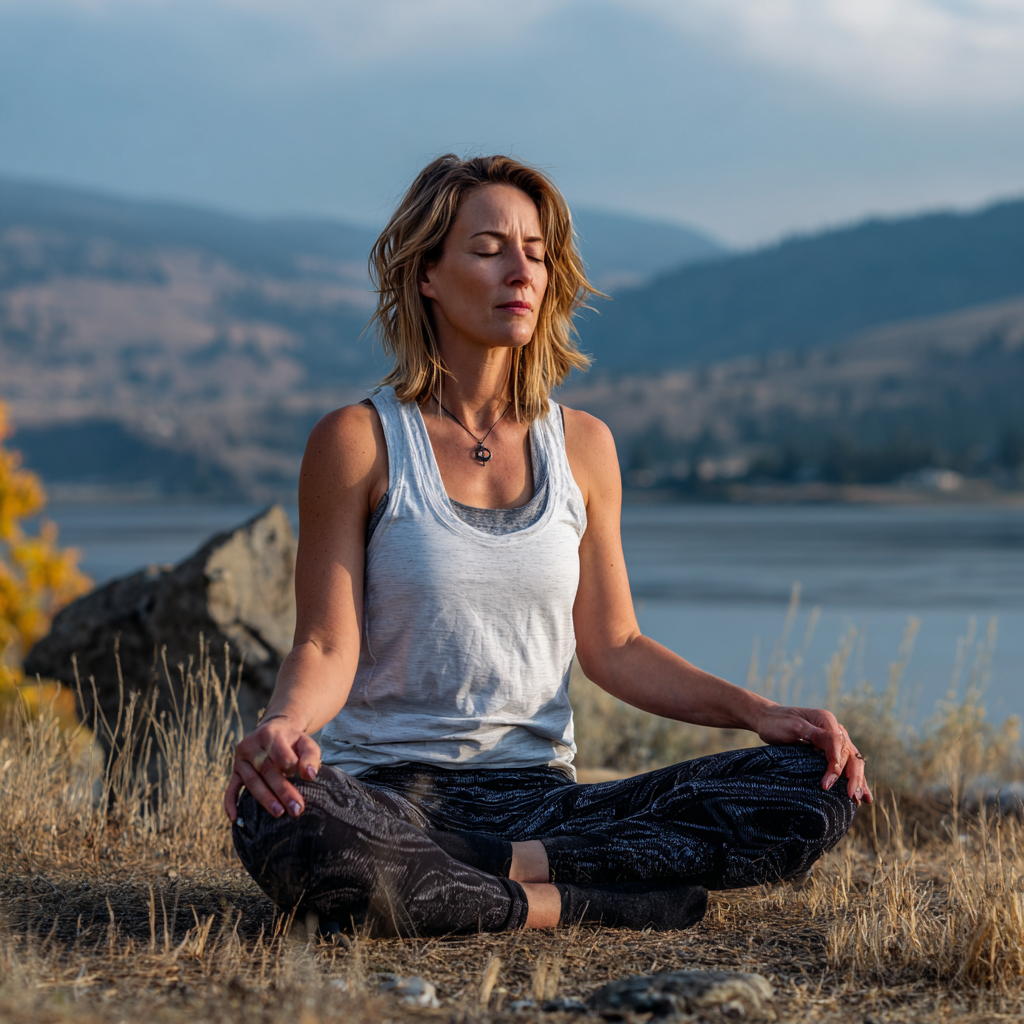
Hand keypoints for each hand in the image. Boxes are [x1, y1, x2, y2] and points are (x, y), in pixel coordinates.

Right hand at [223, 715, 321, 821]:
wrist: (273, 730)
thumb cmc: (292, 741)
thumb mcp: (305, 742)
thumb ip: (310, 756)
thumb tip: (310, 775)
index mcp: (270, 734)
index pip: (279, 752)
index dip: (291, 765)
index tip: (305, 779)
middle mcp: (251, 745)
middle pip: (267, 770)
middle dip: (282, 790)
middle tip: (296, 808)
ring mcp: (240, 759)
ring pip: (252, 781)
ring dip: (265, 799)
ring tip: (279, 813)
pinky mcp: (234, 771)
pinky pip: (230, 789)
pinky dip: (231, 804)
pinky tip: (236, 818)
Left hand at [753, 704, 871, 805]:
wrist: (768, 719)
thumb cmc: (778, 722)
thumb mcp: (793, 726)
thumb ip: (813, 734)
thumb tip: (834, 743)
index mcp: (827, 721)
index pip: (838, 744)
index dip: (836, 765)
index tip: (827, 784)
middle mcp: (835, 730)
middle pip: (850, 754)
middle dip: (853, 777)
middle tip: (852, 797)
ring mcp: (834, 740)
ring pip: (852, 761)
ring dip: (859, 780)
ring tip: (863, 800)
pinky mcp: (829, 750)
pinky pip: (846, 765)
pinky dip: (854, 779)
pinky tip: (862, 794)